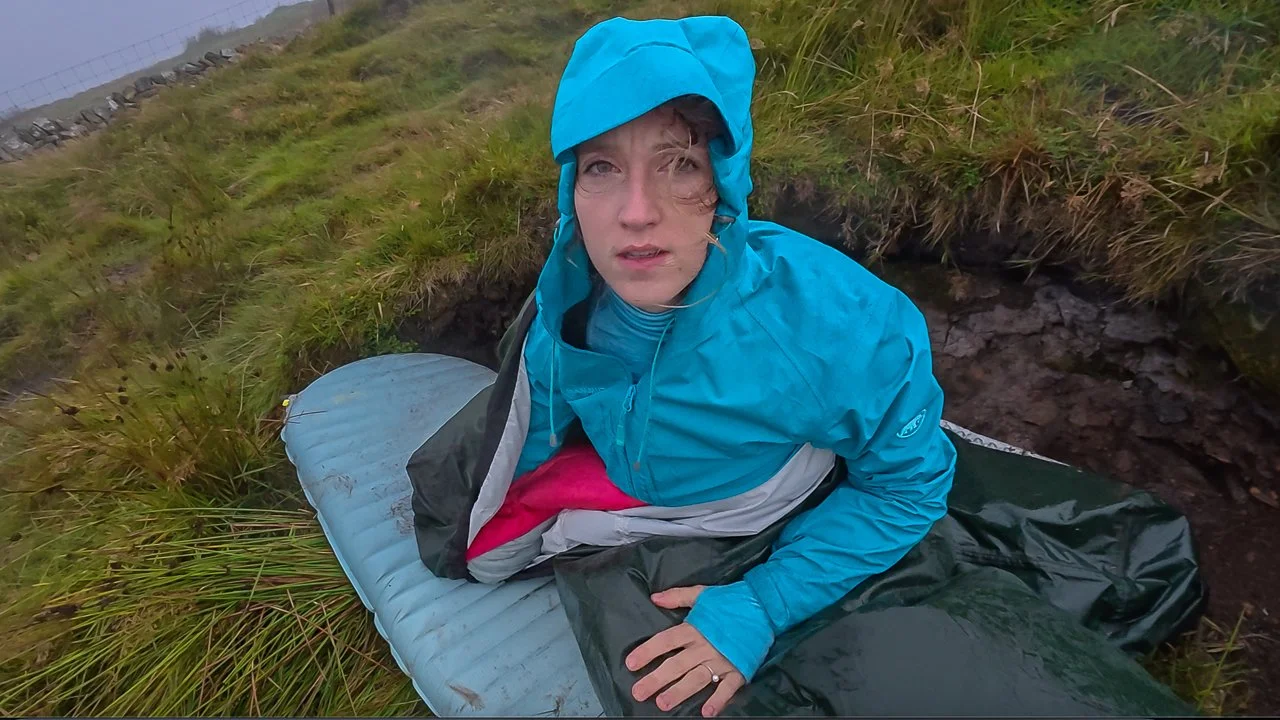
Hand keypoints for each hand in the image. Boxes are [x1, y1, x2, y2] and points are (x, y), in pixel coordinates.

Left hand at [625, 585, 745, 716]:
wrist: (764, 606)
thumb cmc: (730, 601)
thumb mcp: (702, 593)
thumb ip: (677, 596)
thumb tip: (654, 598)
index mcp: (694, 628)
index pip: (666, 641)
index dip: (647, 651)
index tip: (631, 663)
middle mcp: (705, 646)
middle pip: (676, 665)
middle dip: (656, 679)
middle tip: (639, 692)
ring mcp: (722, 660)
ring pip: (696, 679)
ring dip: (679, 692)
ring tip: (662, 704)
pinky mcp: (739, 669)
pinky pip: (727, 688)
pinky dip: (718, 700)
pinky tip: (707, 713)